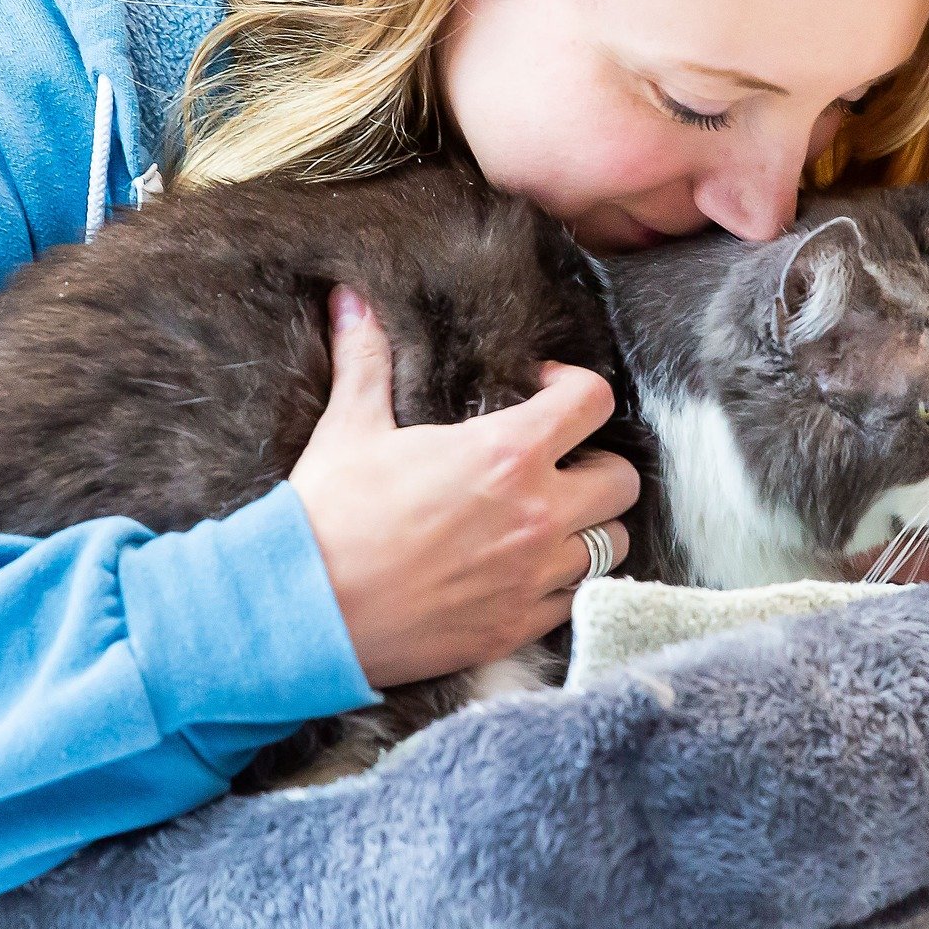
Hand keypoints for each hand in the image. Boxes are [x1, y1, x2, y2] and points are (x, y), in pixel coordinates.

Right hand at [288, 285, 639, 688]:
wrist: (306, 611)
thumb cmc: (329, 515)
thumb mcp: (350, 428)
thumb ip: (366, 360)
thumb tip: (350, 300)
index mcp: (506, 453)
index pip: (593, 400)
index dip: (574, 387)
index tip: (540, 393)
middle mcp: (537, 514)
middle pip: (623, 480)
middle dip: (594, 464)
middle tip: (553, 464)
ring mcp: (533, 577)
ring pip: (612, 544)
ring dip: (588, 527)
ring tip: (545, 520)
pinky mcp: (516, 628)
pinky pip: (577, 600)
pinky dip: (563, 583)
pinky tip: (523, 571)